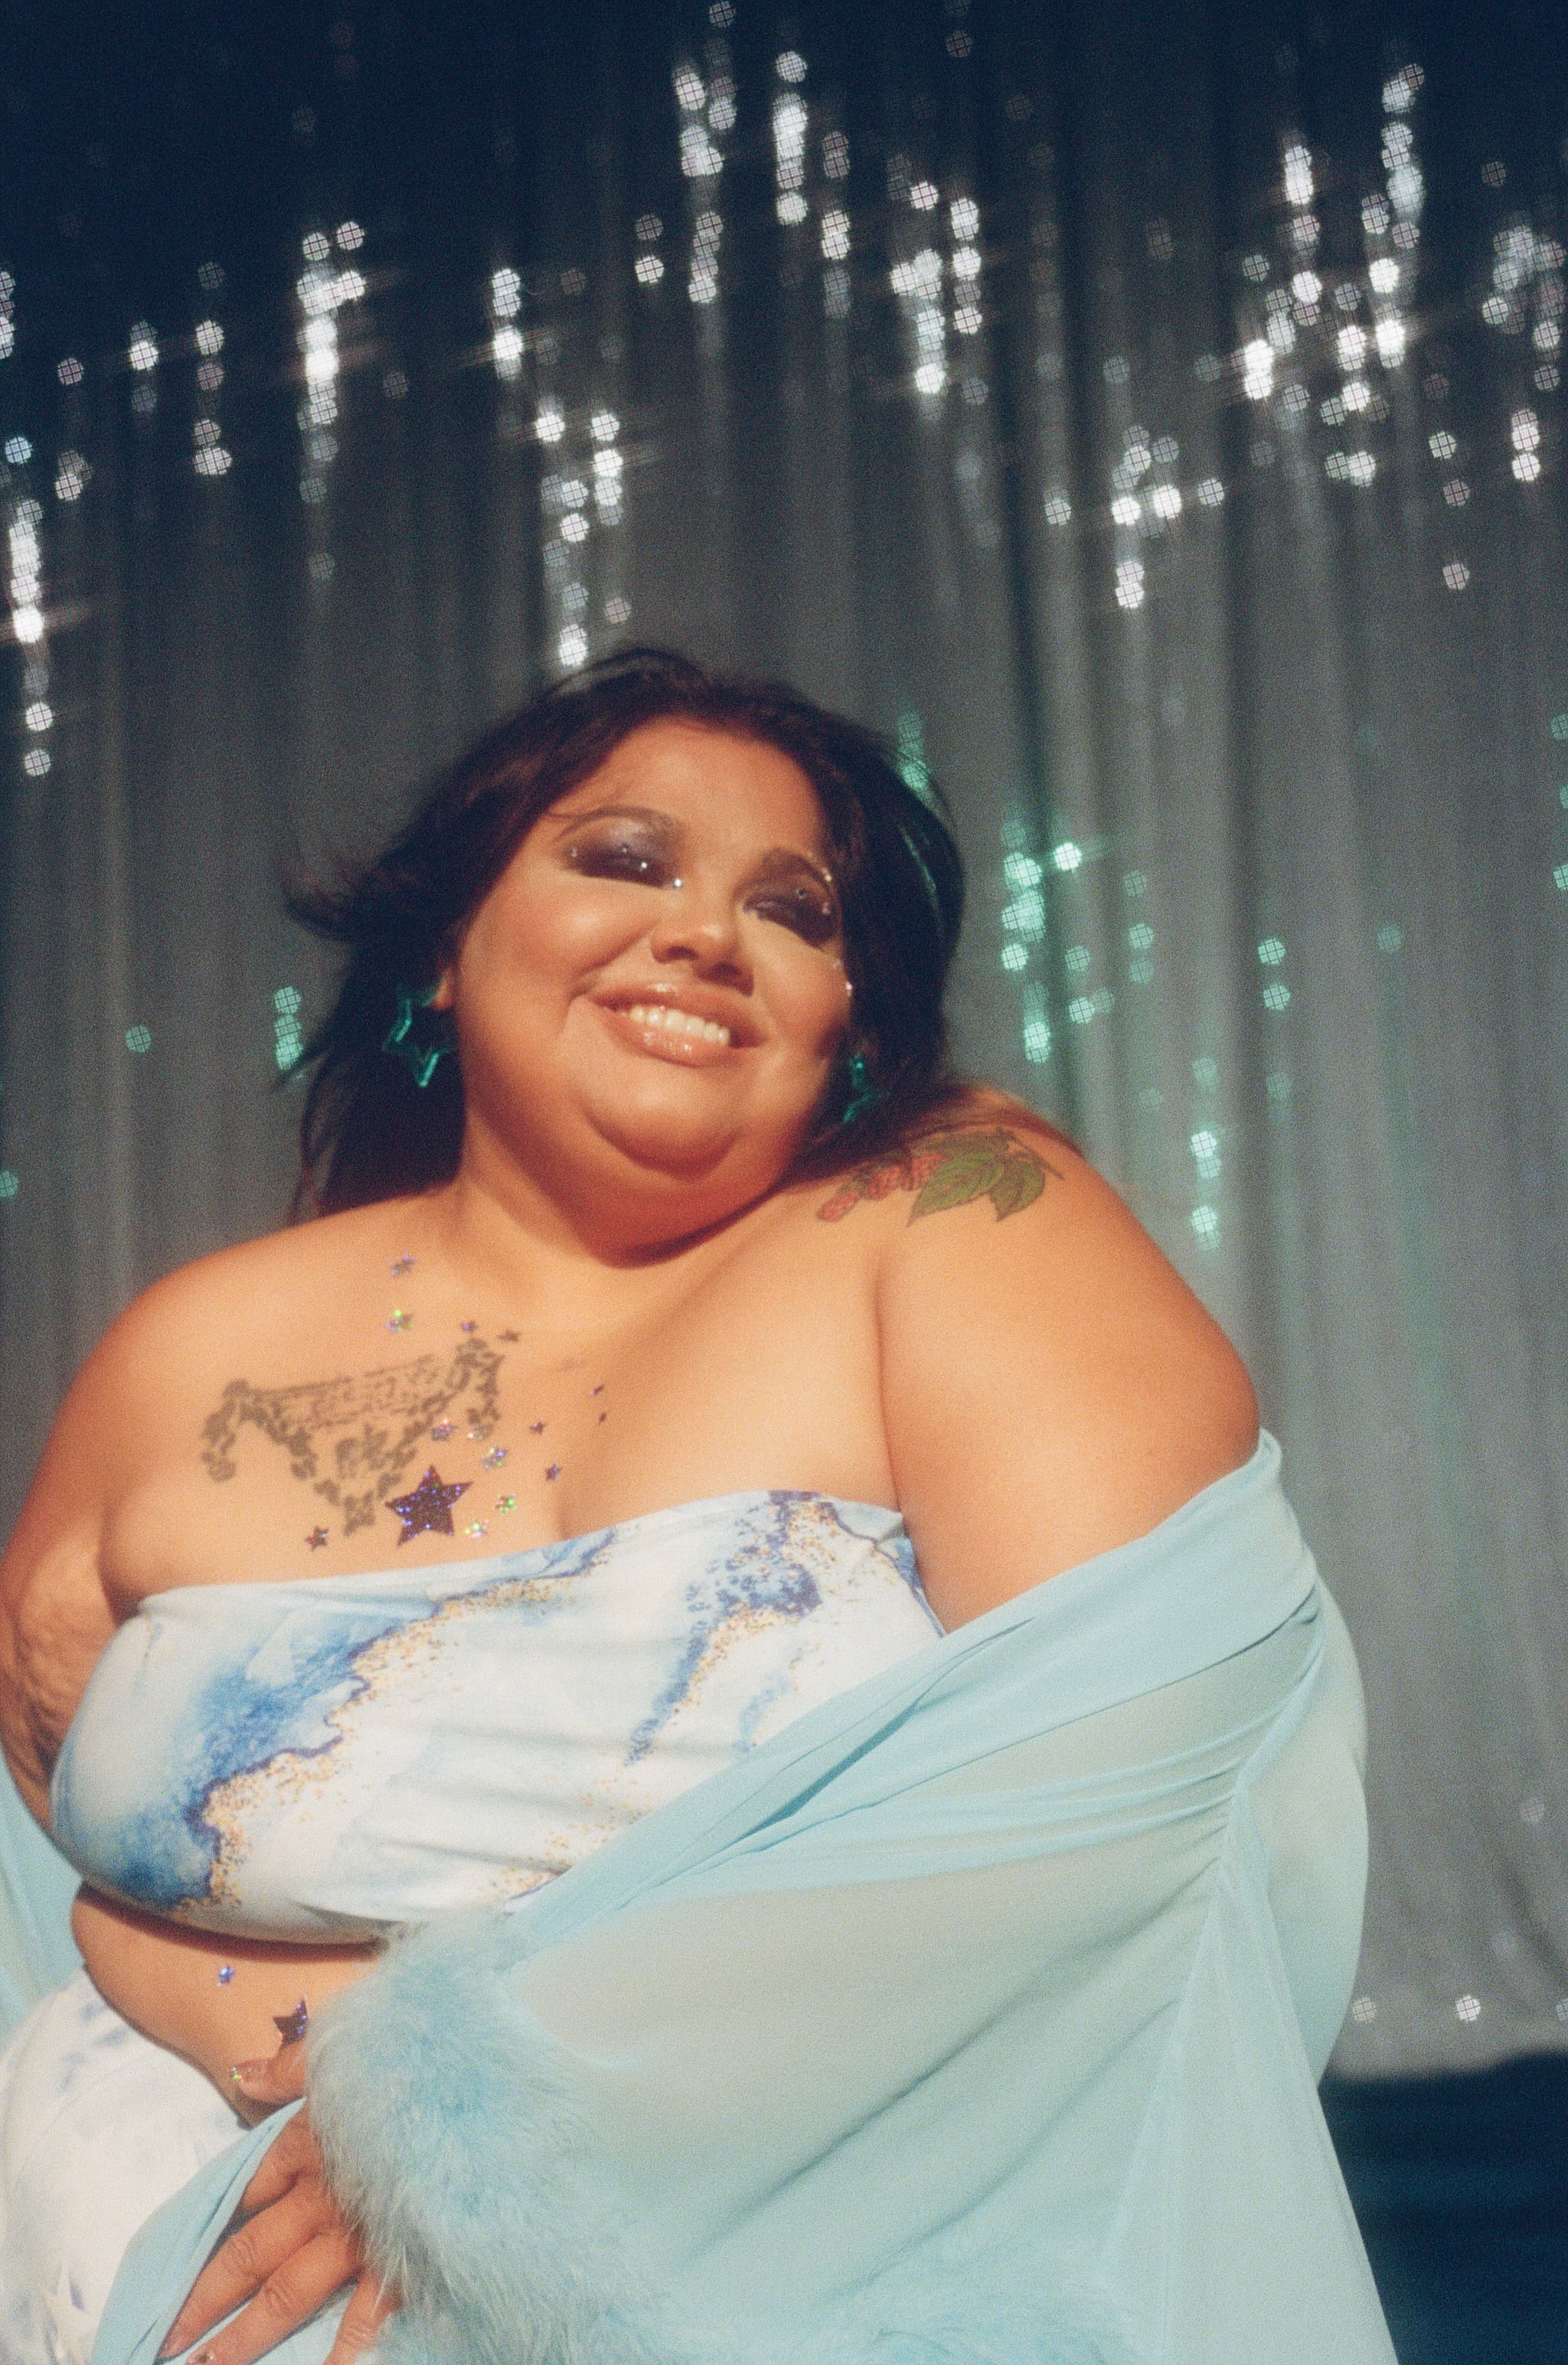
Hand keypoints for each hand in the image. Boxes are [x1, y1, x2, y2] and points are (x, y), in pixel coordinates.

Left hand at [160, 2038, 394, 2364]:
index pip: (243, 2189)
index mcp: (308, 2141)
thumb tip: (242, 2073)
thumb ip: (292, 2066)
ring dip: (246, 2335)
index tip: (172, 2263)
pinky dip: (341, 2353)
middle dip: (205, 2300)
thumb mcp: (347, 2051)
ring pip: (287, 2293)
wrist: (475, 2095)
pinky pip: (362, 2320)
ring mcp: (356, 2234)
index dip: (207, 2226)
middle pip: (249, 2254)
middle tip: (166, 2342)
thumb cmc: (413, 2068)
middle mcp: (321, 2195)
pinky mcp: (397, 2259)